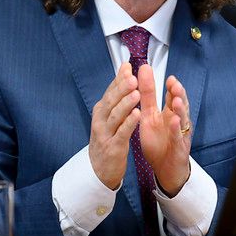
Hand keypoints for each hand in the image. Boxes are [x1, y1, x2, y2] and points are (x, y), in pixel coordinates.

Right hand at [88, 63, 141, 189]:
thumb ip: (117, 94)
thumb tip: (124, 69)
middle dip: (122, 89)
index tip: (128, 66)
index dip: (118, 79)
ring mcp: (105, 134)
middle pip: (111, 102)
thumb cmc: (107, 138)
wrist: (98, 169)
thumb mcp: (109, 116)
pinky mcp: (113, 147)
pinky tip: (137, 115)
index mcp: (101, 110)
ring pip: (116, 116)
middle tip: (133, 78)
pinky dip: (129, 123)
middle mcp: (101, 120)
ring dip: (126, 104)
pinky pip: (122, 133)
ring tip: (136, 93)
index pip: (110, 91)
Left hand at [137, 64, 191, 196]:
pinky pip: (179, 137)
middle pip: (180, 103)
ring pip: (182, 118)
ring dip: (180, 108)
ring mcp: (180, 133)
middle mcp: (176, 119)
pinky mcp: (180, 147)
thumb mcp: (149, 115)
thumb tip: (143, 71)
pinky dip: (177, 129)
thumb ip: (147, 95)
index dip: (167, 85)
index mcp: (168, 112)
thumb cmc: (158, 141)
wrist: (164, 168)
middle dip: (178, 93)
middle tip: (173, 82)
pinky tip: (174, 121)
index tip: (164, 75)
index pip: (169, 94)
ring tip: (176, 99)